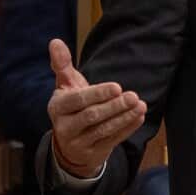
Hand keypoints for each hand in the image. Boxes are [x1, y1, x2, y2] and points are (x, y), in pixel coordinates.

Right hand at [46, 38, 146, 178]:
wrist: (69, 142)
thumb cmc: (72, 105)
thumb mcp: (65, 85)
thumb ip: (62, 64)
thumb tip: (55, 41)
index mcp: (57, 107)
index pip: (78, 100)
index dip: (98, 94)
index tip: (117, 86)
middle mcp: (64, 127)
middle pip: (92, 116)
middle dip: (114, 106)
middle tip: (133, 95)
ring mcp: (78, 143)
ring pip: (103, 130)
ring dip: (124, 117)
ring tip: (140, 105)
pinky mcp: (92, 153)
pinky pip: (112, 141)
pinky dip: (127, 128)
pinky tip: (139, 116)